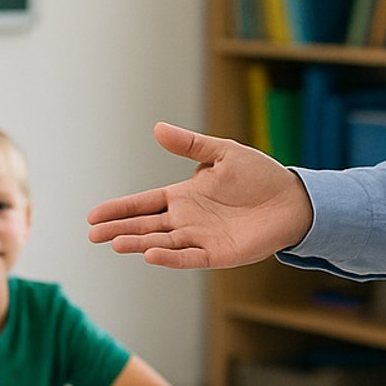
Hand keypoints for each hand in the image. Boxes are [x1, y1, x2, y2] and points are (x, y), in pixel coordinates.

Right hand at [86, 122, 313, 268]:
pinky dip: (170, 257)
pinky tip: (150, 254)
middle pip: (145, 226)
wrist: (292, 200)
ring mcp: (201, 238)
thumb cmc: (259, 175)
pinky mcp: (218, 254)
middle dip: (118, 229)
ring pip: (161, 243)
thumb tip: (157, 129)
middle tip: (92, 234)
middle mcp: (187, 220)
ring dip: (139, 243)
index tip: (93, 216)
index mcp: (184, 196)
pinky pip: (189, 257)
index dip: (119, 209)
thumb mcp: (222, 153)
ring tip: (114, 243)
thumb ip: (190, 145)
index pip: (143, 203)